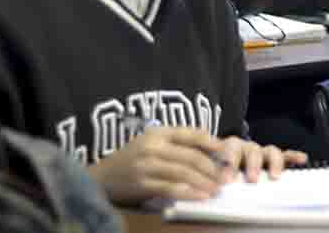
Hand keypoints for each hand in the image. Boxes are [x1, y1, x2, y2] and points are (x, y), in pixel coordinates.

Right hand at [88, 127, 306, 203]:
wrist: (100, 178)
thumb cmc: (131, 161)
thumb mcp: (152, 144)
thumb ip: (176, 143)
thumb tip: (210, 147)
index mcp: (158, 132)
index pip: (190, 133)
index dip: (211, 142)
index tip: (228, 150)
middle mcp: (152, 145)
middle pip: (190, 155)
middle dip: (212, 167)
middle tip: (227, 177)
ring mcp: (146, 163)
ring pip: (183, 171)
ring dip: (204, 181)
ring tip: (218, 189)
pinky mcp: (142, 182)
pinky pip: (170, 187)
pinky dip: (188, 192)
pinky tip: (200, 197)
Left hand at [217, 136, 306, 183]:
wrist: (220, 159)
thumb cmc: (219, 165)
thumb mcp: (214, 165)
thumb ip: (215, 171)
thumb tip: (211, 184)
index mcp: (231, 146)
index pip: (231, 148)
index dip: (230, 162)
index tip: (227, 178)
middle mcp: (248, 147)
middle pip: (253, 150)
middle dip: (253, 165)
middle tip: (252, 179)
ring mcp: (262, 152)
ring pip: (270, 151)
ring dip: (273, 163)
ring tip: (275, 176)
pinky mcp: (275, 159)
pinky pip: (286, 155)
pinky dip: (293, 156)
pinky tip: (302, 159)